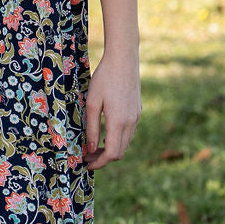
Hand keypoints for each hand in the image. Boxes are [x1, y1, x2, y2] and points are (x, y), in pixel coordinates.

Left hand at [83, 49, 140, 170]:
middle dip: (103, 158)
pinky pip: (129, 133)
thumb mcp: (92, 103)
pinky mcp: (137, 112)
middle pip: (120, 152)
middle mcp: (131, 122)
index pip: (112, 153)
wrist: (123, 60)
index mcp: (118, 121)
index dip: (99, 162)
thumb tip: (91, 149)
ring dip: (111, 149)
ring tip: (94, 146)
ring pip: (125, 143)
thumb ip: (92, 128)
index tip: (86, 163)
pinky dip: (117, 139)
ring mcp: (136, 117)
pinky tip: (105, 133)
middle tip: (87, 155)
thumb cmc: (104, 78)